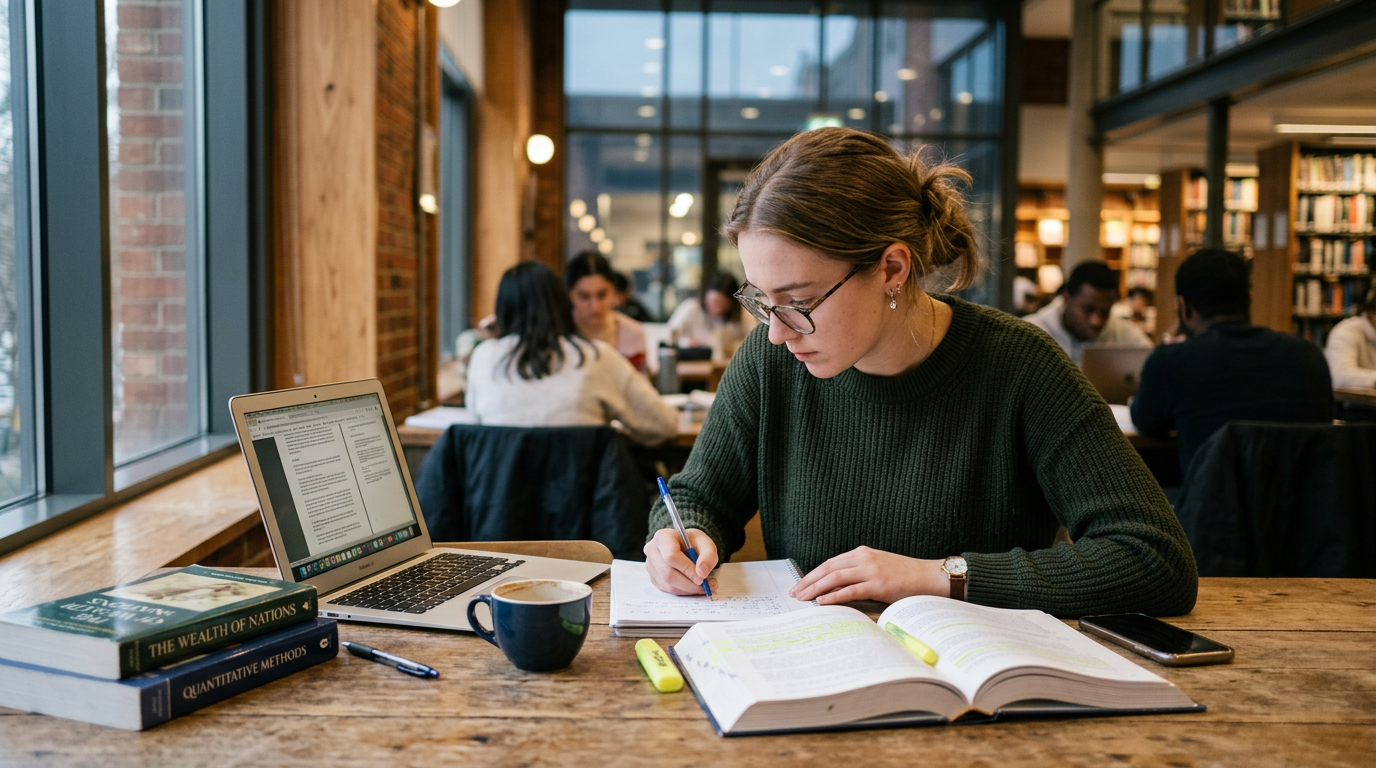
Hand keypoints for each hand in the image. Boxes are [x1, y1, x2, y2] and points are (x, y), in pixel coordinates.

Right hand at [643, 528, 718, 595]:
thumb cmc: (694, 542)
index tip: (702, 577)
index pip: (671, 555)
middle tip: (706, 585)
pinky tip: (693, 586)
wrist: (685, 546)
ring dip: (688, 589)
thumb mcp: (706, 543)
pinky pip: (668, 590)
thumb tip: (702, 573)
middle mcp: (652, 551)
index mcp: (663, 537)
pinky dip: (683, 591)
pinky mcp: (653, 578)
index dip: (687, 568)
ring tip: (704, 586)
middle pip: (668, 573)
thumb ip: (708, 556)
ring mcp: (650, 566)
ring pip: (668, 584)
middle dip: (689, 583)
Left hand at [789, 546, 947, 604]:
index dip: (812, 574)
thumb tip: (835, 588)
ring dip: (815, 589)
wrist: (930, 577)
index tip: (800, 584)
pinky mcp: (879, 584)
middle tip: (794, 593)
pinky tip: (822, 602)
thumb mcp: (878, 568)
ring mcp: (871, 570)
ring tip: (803, 599)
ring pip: (835, 578)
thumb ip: (858, 574)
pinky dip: (833, 596)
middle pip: (827, 568)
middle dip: (808, 581)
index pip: (830, 562)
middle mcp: (864, 558)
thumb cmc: (906, 576)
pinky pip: (850, 590)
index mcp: (862, 553)